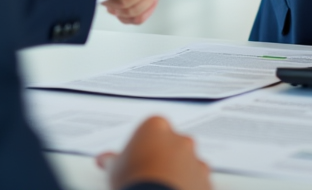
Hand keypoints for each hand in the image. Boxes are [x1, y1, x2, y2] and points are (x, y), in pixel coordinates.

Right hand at [96, 116, 211, 189]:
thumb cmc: (134, 181)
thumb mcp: (115, 168)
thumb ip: (112, 160)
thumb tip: (105, 159)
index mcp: (157, 126)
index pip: (152, 129)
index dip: (144, 145)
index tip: (136, 158)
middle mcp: (180, 139)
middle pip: (172, 144)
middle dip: (163, 157)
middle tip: (148, 174)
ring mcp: (196, 160)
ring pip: (187, 164)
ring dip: (178, 173)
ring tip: (161, 188)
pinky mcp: (206, 181)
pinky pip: (198, 182)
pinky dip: (189, 187)